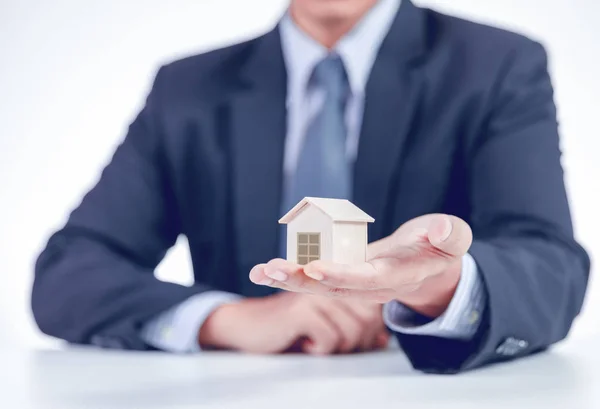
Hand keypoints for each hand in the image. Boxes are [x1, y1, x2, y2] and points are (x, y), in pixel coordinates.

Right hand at [198, 292, 388, 354]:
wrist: (247, 325)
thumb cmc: (289, 325)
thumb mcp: (325, 321)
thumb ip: (353, 323)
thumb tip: (383, 340)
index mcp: (335, 280)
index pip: (373, 307)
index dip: (372, 331)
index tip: (356, 341)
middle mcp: (327, 282)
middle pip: (368, 319)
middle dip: (358, 342)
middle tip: (333, 346)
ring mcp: (315, 294)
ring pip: (354, 329)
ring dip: (338, 347)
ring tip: (316, 344)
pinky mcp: (301, 310)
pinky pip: (332, 338)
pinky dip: (321, 349)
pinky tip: (305, 344)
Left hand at [249, 214, 471, 317]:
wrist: (428, 266)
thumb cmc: (440, 247)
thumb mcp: (454, 238)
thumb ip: (450, 235)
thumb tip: (442, 229)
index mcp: (397, 275)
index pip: (368, 278)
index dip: (343, 275)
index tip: (316, 269)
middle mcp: (371, 285)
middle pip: (333, 288)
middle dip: (301, 281)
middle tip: (270, 270)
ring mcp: (354, 282)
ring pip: (318, 286)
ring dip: (287, 280)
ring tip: (258, 272)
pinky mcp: (343, 274)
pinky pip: (314, 276)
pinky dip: (290, 274)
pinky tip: (264, 270)